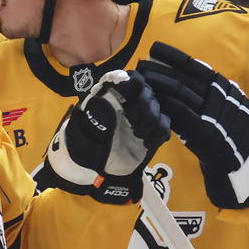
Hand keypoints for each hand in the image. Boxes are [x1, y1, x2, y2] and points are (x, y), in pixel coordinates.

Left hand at [44, 70, 168, 203]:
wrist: (94, 170)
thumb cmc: (85, 146)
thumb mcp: (84, 130)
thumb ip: (96, 114)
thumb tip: (108, 101)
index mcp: (110, 95)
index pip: (127, 78)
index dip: (132, 83)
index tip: (129, 95)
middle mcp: (128, 103)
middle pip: (147, 92)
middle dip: (144, 106)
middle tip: (133, 123)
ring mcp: (141, 118)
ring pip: (158, 108)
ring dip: (151, 121)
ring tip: (138, 135)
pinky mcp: (151, 133)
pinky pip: (164, 125)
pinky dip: (159, 133)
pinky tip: (147, 142)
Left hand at [137, 42, 248, 208]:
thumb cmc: (246, 143)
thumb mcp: (238, 114)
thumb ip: (221, 102)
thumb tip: (198, 92)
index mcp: (229, 90)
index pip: (198, 67)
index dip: (175, 57)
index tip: (157, 49)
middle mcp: (221, 97)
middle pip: (185, 77)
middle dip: (160, 69)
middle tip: (141, 64)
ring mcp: (213, 113)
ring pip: (180, 92)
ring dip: (157, 83)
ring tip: (140, 79)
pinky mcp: (206, 132)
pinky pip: (181, 113)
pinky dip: (164, 104)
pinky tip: (150, 99)